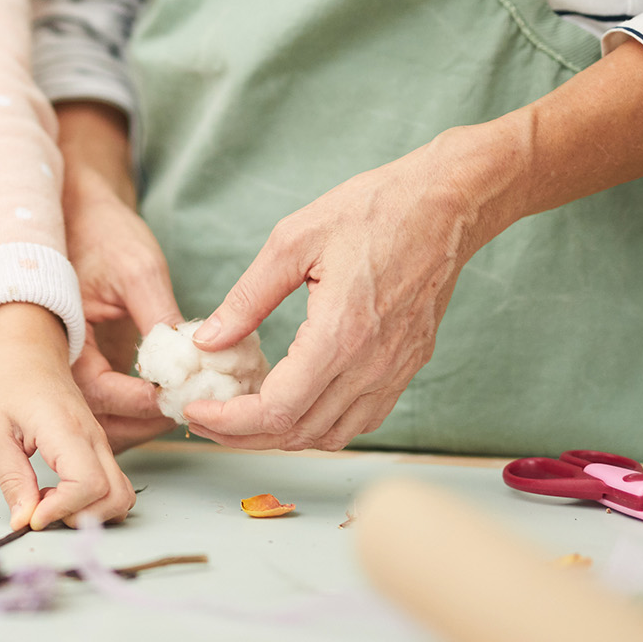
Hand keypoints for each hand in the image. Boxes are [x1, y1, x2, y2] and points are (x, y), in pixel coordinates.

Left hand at [0, 303, 135, 529]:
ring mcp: (101, 442)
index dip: (63, 509)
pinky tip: (58, 490)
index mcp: (65, 428)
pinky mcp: (100, 446)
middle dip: (81, 517)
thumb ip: (11, 480)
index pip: (87, 483)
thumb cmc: (7, 385)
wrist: (30, 351)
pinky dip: (94, 501)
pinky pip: (114, 485)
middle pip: (115, 496)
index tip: (32, 516)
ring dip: (91, 511)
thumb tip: (25, 521)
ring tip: (50, 499)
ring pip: (122, 495)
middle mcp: (93, 436)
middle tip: (41, 508)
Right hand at [56, 102, 179, 448]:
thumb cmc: (102, 232)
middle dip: (142, 422)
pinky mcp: (85, 364)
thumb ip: (160, 318)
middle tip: (186, 410)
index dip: (139, 399)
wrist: (79, 211)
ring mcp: (68, 365)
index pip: (96, 389)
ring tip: (181, 408)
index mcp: (56, 333)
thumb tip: (192, 363)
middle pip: (92, 418)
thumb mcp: (138, 270)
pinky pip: (105, 403)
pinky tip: (166, 399)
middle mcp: (54, 358)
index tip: (177, 396)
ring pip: (98, 419)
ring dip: (139, 423)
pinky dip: (134, 410)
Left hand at [183, 125, 521, 451]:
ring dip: (282, 436)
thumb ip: (247, 299)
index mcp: (340, 335)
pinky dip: (322, 425)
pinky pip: (363, 419)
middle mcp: (371, 365)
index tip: (196, 411)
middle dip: (243, 435)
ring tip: (242, 415)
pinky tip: (295, 403)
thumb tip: (209, 340)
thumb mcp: (292, 241)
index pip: (277, 410)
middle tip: (205, 418)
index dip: (230, 421)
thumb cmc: (373, 211)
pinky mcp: (408, 366)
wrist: (446, 205)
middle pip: (299, 432)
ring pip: (332, 435)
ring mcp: (395, 370)